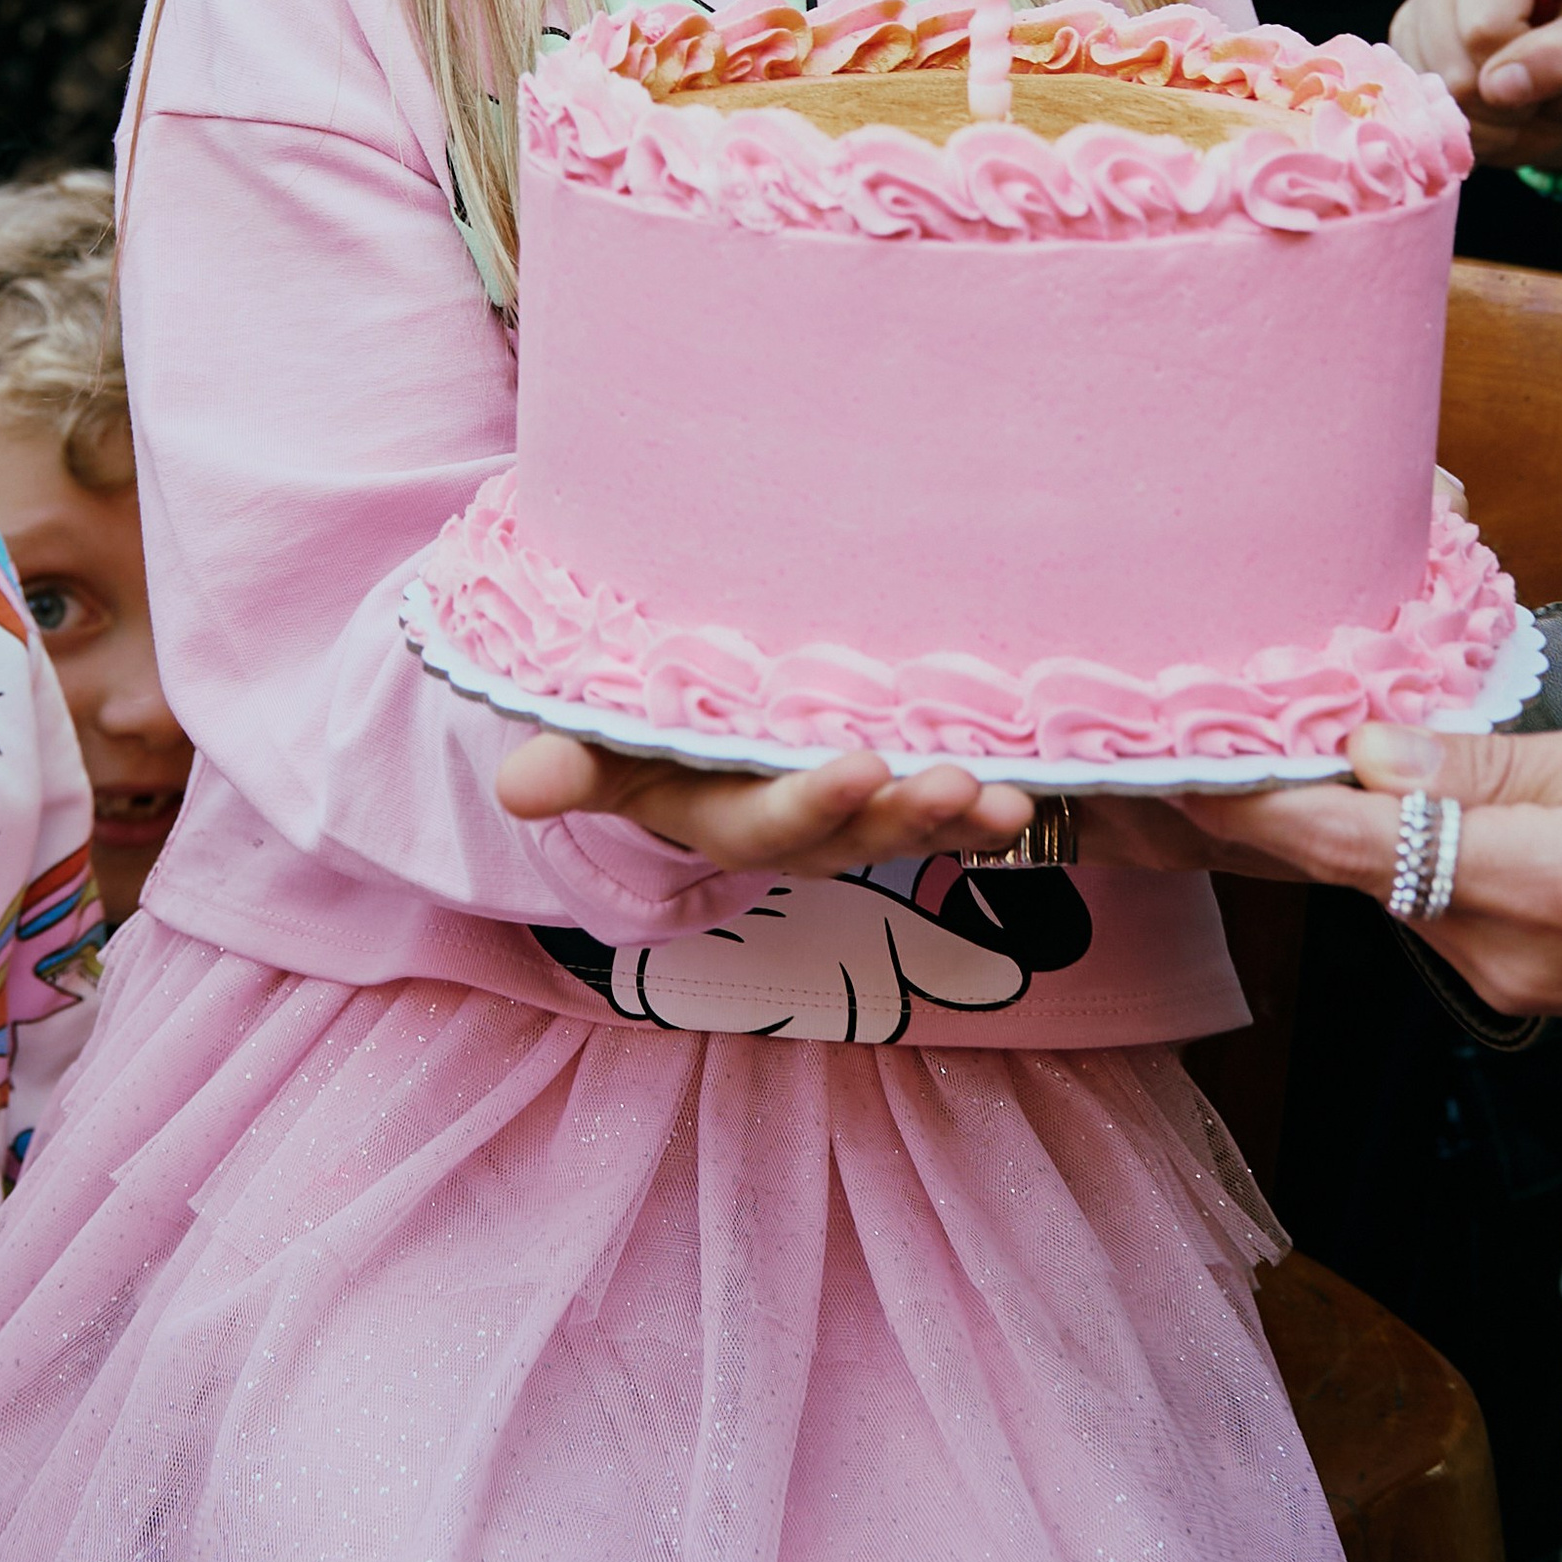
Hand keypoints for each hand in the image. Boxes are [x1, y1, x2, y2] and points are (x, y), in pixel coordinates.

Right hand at [496, 729, 1034, 879]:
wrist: (685, 729)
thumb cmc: (641, 727)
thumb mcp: (601, 743)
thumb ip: (573, 763)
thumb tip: (516, 785)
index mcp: (724, 815)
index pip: (768, 821)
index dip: (813, 801)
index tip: (857, 766)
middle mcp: (797, 828)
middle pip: (856, 833)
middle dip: (906, 813)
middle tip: (956, 781)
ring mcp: (854, 815)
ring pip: (912, 826)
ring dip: (964, 819)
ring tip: (1012, 798)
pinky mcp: (899, 790)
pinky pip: (951, 807)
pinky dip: (993, 803)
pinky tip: (1045, 783)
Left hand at [1182, 713, 1561, 1058]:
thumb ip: (1497, 766)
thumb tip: (1380, 751)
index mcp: (1525, 887)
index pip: (1351, 839)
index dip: (1250, 801)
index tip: (1166, 763)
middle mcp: (1490, 948)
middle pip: (1335, 866)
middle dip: (1237, 815)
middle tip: (1125, 766)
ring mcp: (1499, 973)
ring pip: (1371, 880)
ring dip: (1292, 828)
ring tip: (1198, 766)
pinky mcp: (1513, 975)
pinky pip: (1415, 898)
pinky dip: (1359, 851)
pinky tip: (1319, 805)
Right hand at [1390, 0, 1561, 175]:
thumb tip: (1501, 82)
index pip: (1485, 29)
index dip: (1519, 63)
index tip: (1546, 59)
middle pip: (1452, 69)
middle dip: (1498, 99)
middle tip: (1530, 87)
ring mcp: (1412, 19)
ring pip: (1431, 98)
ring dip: (1481, 119)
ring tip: (1509, 99)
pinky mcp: (1398, 61)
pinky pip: (1417, 115)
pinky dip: (1458, 128)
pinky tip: (1482, 109)